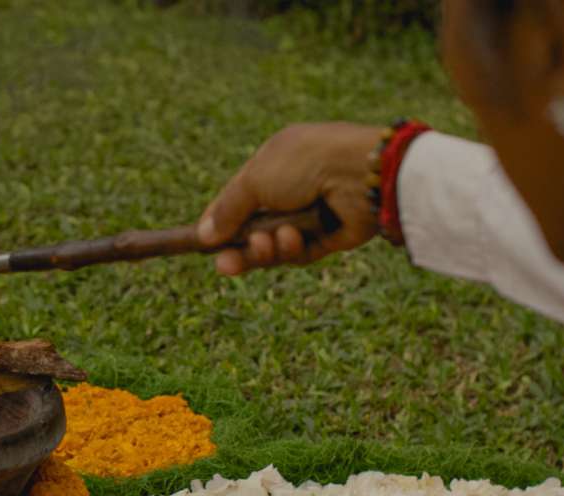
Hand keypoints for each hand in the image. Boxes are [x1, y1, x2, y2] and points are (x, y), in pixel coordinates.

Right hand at [198, 122, 383, 274]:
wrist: (361, 173)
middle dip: (240, 247)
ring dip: (266, 248)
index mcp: (275, 162)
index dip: (220, 220)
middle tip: (224, 265)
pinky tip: (291, 239)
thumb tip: (204, 235)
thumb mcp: (254, 180)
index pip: (239, 197)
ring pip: (276, 244)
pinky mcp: (331, 236)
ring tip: (267, 243)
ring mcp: (313, 213)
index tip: (201, 242)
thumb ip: (228, 209)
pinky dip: (292, 250)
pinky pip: (302, 253)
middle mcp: (294, 187)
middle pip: (255, 227)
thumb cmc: (305, 164)